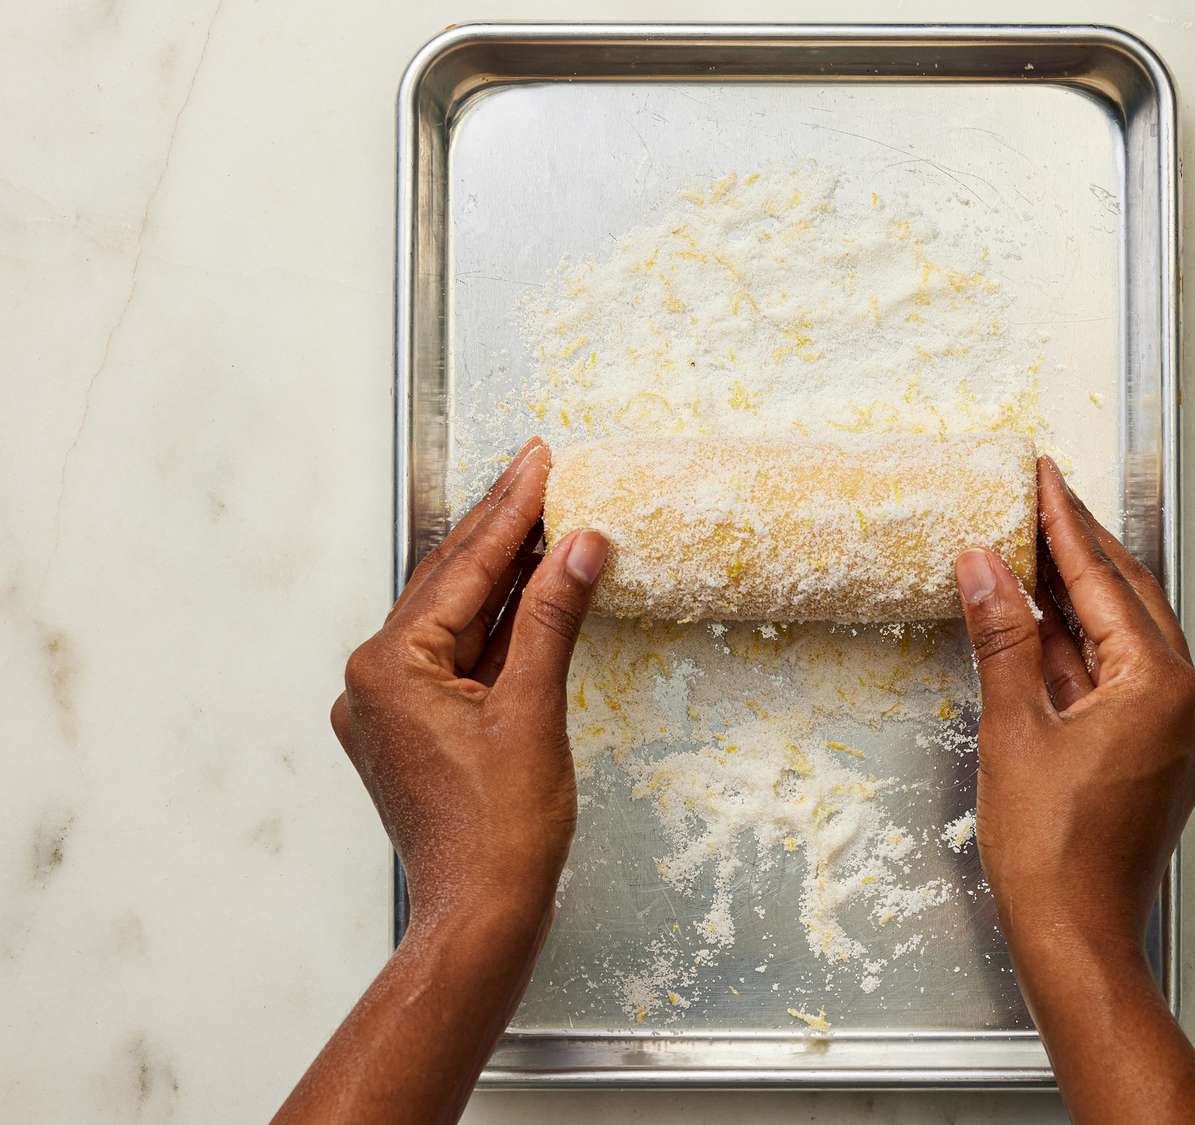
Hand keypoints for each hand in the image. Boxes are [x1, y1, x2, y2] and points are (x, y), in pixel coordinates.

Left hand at [331, 436, 608, 934]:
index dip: (510, 509)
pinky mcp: (411, 729)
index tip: (541, 459)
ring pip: (453, 618)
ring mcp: (388, 706)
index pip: (462, 567)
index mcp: (390, 665)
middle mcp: (373, 679)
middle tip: (540, 468)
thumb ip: (552, 617)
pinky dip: (495, 624)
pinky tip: (529, 592)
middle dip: (501, 527)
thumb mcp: (533, 710)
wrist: (478, 915)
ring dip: (500, 573)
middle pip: (449, 583)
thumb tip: (580, 543)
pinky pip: (456, 656)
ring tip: (544, 516)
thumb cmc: (501, 829)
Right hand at [955, 457, 1194, 1123]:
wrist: (1077, 937)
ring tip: (1034, 549)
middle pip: (1130, 599)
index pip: (1104, 581)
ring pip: (1131, 637)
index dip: (1064, 525)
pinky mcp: (1164, 755)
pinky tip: (1046, 626)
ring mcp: (1182, 729)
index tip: (1040, 476)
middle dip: (1081, 548)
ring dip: (1083, 595)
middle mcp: (1187, 699)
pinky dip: (1087, 646)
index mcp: (1158, 684)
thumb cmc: (1047, 847)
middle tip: (1039, 499)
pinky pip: (1128, 677)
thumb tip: (982, 565)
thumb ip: (1002, 638)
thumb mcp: (1013, 729)